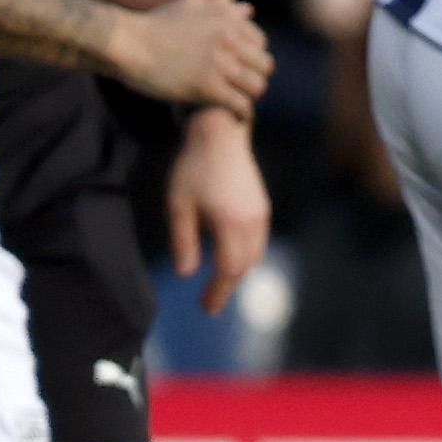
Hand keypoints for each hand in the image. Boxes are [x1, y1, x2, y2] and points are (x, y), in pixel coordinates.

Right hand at [115, 0, 271, 114]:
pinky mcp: (208, 87)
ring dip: (250, 96)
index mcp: (227, 19)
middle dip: (255, 76)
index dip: (253, 56)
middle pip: (264, 65)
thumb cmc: (152, 24)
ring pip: (256, 86)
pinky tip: (236, 116)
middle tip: (243, 87)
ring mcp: (220, 64)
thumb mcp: (189, 7)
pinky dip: (242, 113)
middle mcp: (229, 40)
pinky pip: (240, 104)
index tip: (243, 67)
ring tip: (239, 101)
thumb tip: (248, 11)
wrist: (126, 42)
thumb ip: (222, 9)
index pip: (261, 43)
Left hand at [166, 105, 271, 314]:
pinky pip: (257, 241)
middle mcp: (253, 222)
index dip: (218, 291)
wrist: (221, 133)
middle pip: (245, 265)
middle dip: (228, 286)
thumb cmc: (193, 167)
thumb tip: (187, 273)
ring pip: (254, 254)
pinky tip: (229, 257)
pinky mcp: (262, 206)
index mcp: (231, 223)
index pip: (229, 269)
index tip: (205, 307)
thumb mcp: (179, 205)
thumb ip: (183, 240)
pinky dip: (245, 256)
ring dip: (238, 271)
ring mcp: (261, 214)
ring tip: (218, 283)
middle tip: (209, 303)